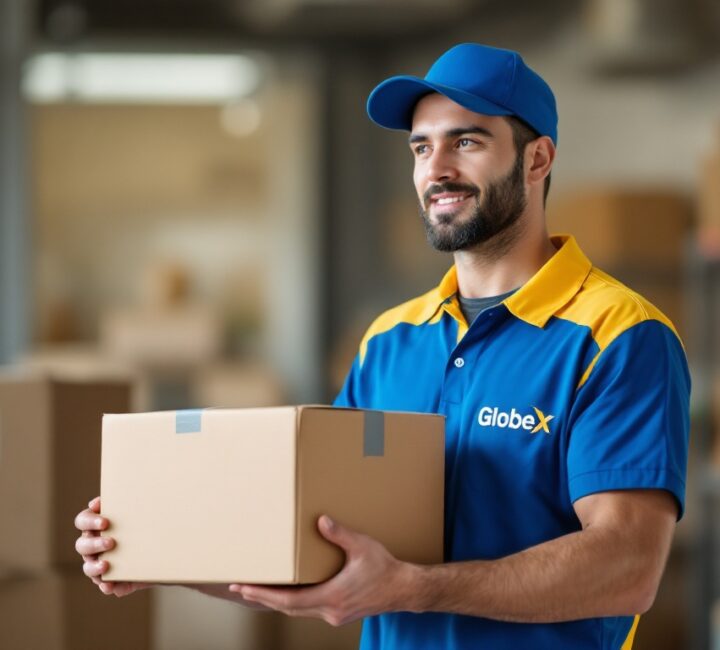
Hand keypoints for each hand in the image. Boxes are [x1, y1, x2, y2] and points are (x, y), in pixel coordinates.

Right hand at [74, 496, 149, 596]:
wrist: (162, 548)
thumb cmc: (143, 524)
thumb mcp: (138, 512)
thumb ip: (126, 502)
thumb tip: (108, 500)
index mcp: (95, 526)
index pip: (82, 521)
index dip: (90, 521)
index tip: (105, 521)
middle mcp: (93, 545)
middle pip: (82, 545)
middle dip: (95, 543)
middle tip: (111, 542)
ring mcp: (98, 563)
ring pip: (88, 566)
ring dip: (95, 566)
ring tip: (106, 565)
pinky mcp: (111, 579)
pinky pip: (104, 585)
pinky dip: (107, 585)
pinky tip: (110, 586)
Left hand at [229, 515, 417, 625]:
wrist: (404, 589)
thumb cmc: (385, 568)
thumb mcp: (362, 546)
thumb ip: (340, 534)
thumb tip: (321, 521)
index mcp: (332, 597)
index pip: (289, 600)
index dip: (264, 594)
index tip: (245, 587)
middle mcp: (330, 611)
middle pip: (287, 608)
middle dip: (263, 597)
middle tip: (241, 587)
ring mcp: (334, 615)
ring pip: (298, 611)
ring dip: (277, 600)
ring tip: (259, 589)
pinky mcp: (339, 613)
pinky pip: (309, 609)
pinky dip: (294, 601)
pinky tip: (289, 590)